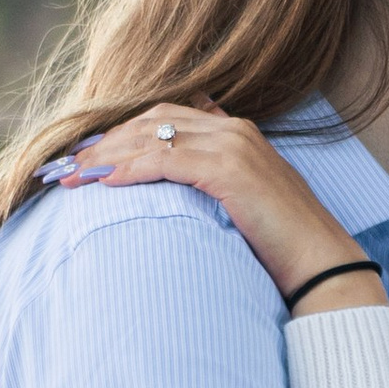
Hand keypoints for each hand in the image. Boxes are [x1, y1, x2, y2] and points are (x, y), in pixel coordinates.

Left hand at [51, 102, 386, 307]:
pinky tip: (104, 182)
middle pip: (152, 120)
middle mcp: (234, 130)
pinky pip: (167, 159)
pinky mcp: (231, 170)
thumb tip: (168, 195)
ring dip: (107, 153)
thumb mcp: (239, 207)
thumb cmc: (280, 248)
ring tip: (72, 174)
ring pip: (154, 136)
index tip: (85, 156)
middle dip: (105, 140)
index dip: (121, 133)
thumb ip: (208, 187)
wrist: (322, 269)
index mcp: (236, 133)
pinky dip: (130, 167)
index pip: (164, 118)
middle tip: (66, 164)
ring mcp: (234, 146)